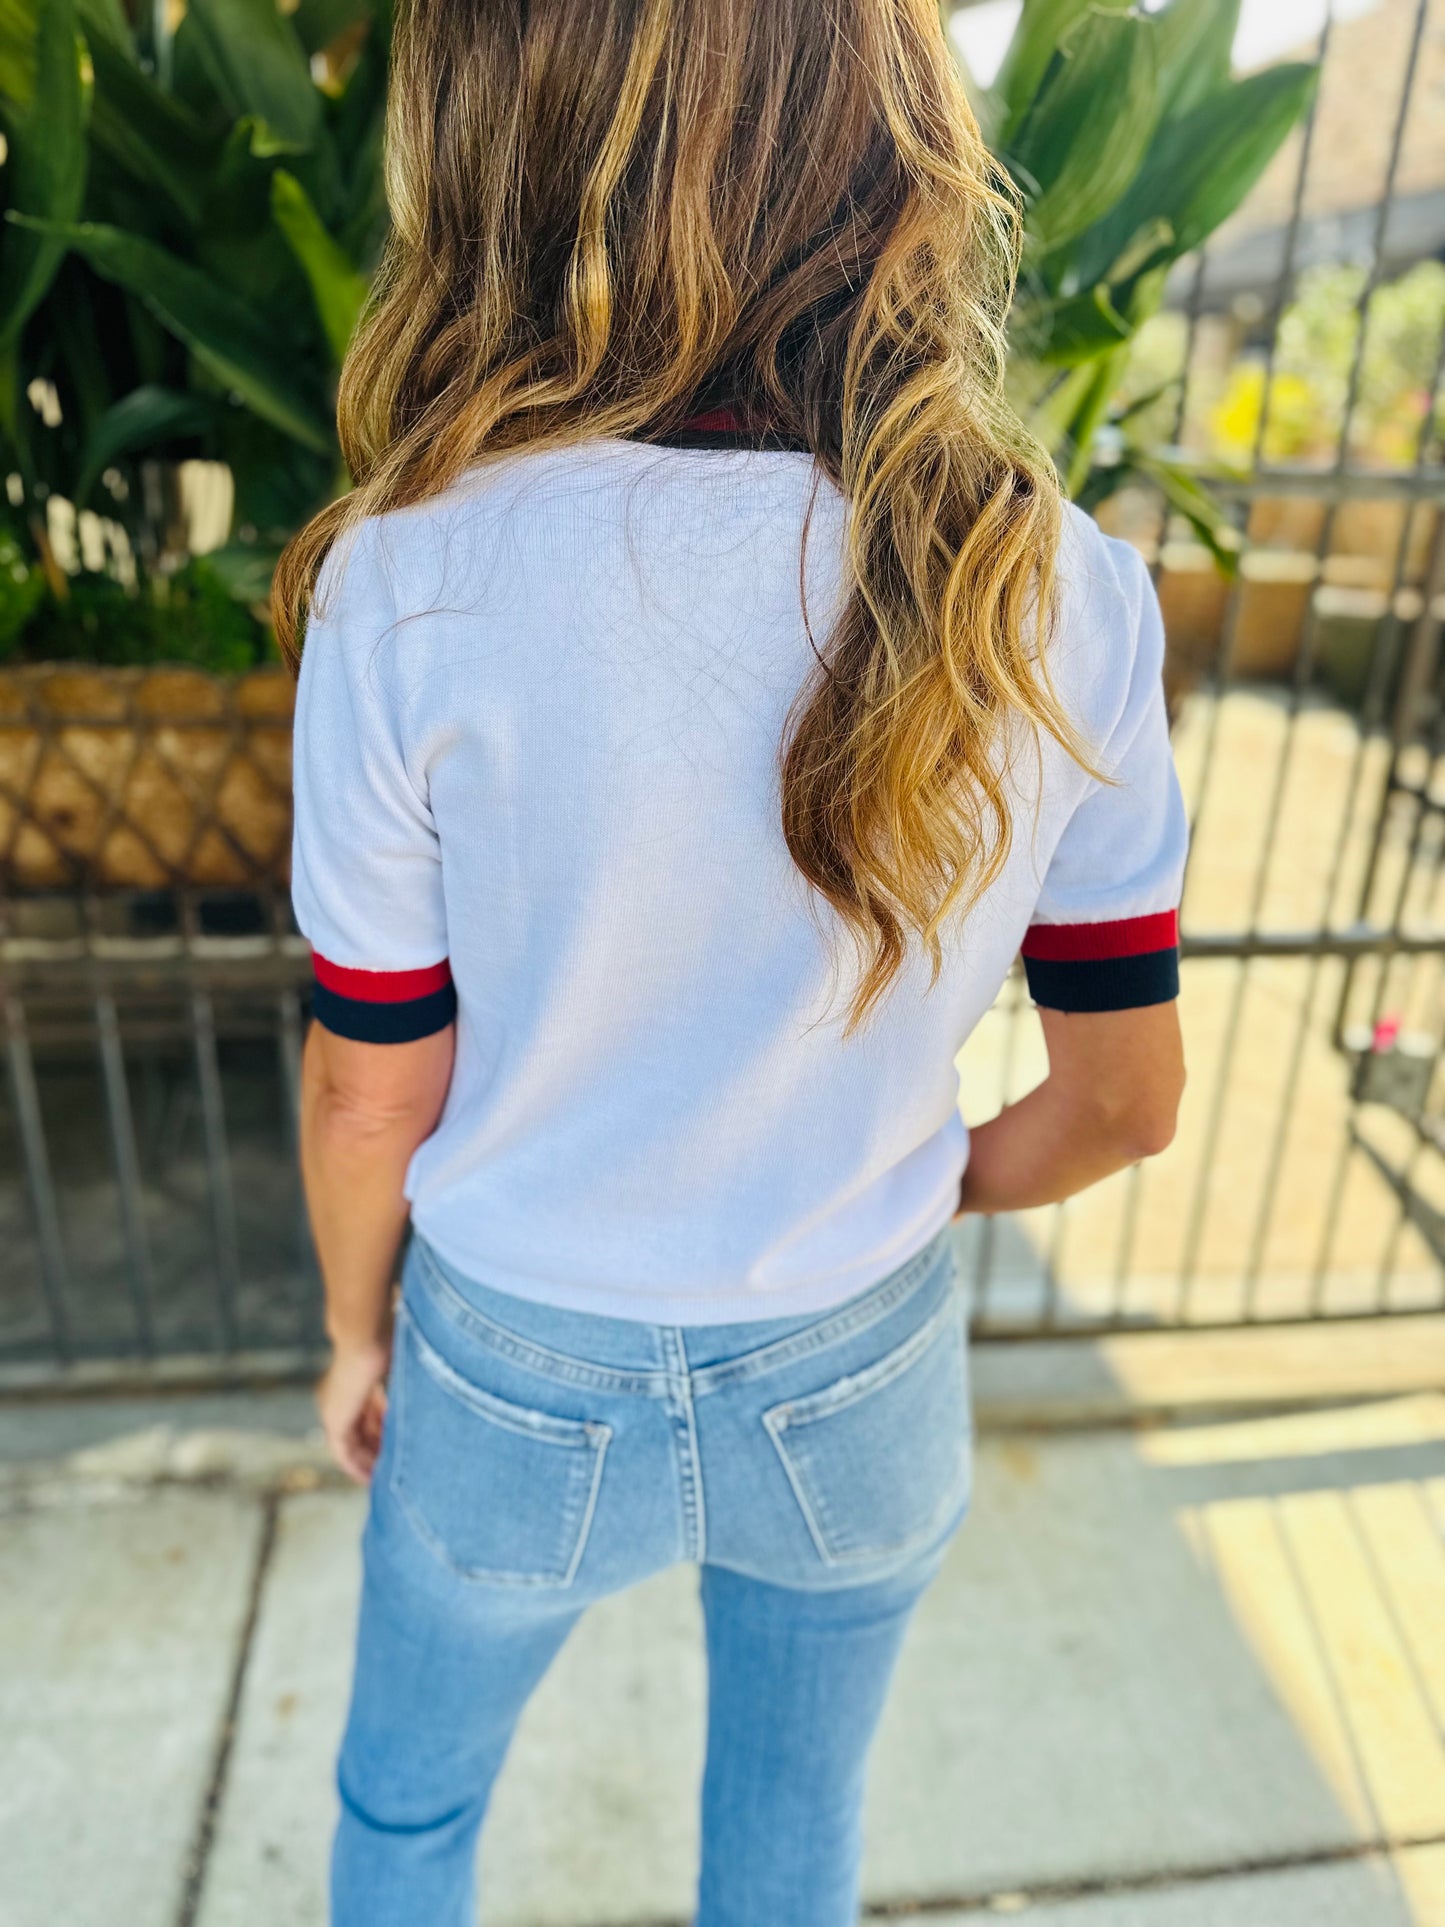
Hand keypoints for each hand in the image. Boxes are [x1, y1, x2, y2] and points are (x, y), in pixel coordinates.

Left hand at [317, 1338, 391, 1482]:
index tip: (398, 1440)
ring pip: (352, 1442)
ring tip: (388, 1474)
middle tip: (396, 1463)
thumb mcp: (398, 1362)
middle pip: (359, 1428)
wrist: (367, 1337)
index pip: (367, 1409)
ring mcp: (333, 1408)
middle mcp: (337, 1396)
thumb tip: (433, 1385)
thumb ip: (404, 1379)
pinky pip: (343, 1452)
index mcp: (351, 1378)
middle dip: (378, 1446)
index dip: (382, 1426)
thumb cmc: (387, 1339)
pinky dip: (357, 1466)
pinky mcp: (334, 1420)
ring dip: (370, 1458)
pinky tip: (371, 1477)